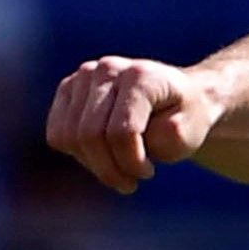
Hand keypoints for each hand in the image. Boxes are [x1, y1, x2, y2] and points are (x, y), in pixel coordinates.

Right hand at [45, 56, 224, 193]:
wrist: (173, 99)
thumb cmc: (182, 119)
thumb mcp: (190, 133)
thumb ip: (172, 137)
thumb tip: (147, 137)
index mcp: (141, 76)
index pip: (120, 132)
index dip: (131, 163)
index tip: (148, 173)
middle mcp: (108, 69)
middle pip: (90, 135)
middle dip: (110, 169)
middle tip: (131, 181)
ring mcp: (84, 76)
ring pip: (69, 137)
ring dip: (94, 165)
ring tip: (119, 168)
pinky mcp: (68, 89)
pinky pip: (57, 134)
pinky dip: (77, 153)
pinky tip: (102, 154)